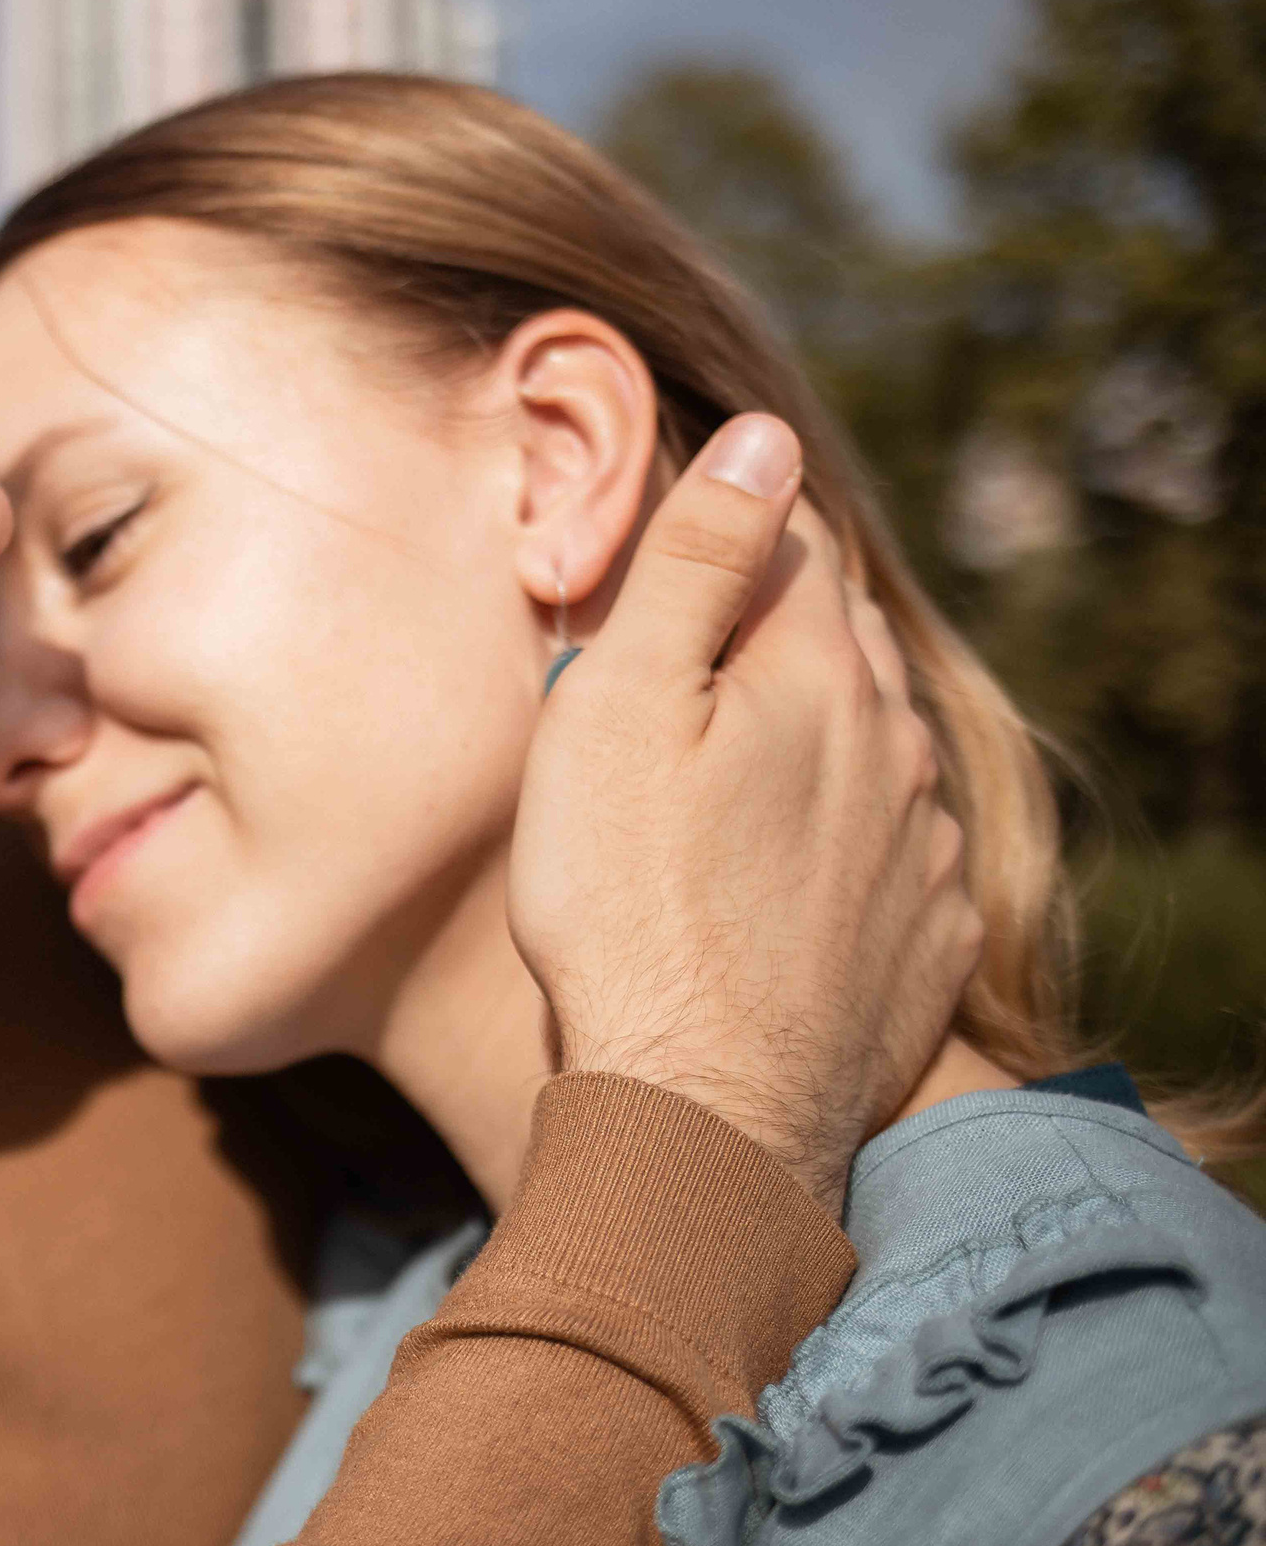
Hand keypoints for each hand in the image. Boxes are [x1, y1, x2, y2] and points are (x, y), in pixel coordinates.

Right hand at [506, 414, 984, 1213]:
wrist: (700, 1110)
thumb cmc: (625, 902)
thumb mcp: (618, 708)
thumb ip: (693, 564)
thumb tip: (764, 436)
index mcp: (818, 674)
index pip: (795, 550)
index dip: (730, 540)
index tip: (669, 567)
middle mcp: (896, 748)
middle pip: (840, 644)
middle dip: (772, 634)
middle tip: (683, 671)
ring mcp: (921, 850)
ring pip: (875, 747)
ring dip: (814, 737)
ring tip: (724, 779)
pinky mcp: (927, 941)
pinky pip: (893, 852)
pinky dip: (843, 838)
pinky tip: (780, 875)